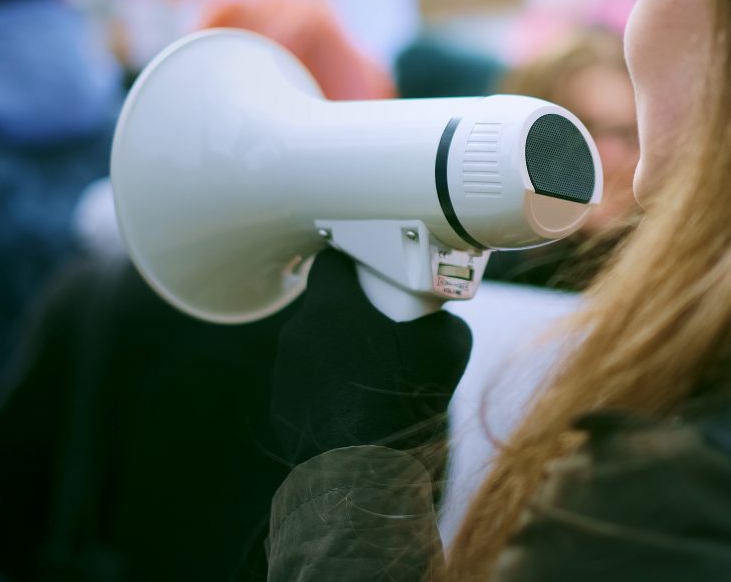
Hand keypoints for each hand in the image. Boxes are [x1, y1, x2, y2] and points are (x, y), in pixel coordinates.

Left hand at [271, 250, 471, 466]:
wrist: (369, 468)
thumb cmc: (404, 400)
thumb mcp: (448, 345)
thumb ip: (440, 319)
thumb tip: (439, 318)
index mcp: (331, 306)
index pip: (331, 262)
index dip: (353, 264)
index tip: (371, 276)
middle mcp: (299, 332)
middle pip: (323, 306)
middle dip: (350, 314)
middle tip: (383, 331)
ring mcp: (286, 371)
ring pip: (312, 346)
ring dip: (336, 352)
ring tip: (371, 376)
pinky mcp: (281, 406)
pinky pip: (305, 384)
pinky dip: (326, 388)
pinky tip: (354, 407)